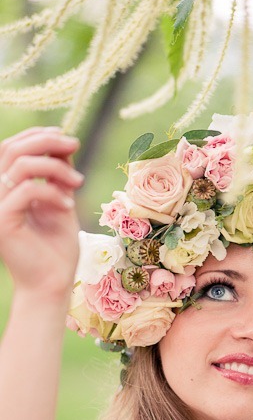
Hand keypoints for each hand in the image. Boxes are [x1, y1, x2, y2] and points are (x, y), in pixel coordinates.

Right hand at [0, 127, 83, 300]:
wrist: (52, 283)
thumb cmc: (56, 248)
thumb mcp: (61, 202)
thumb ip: (58, 176)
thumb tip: (64, 144)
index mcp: (8, 187)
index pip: (12, 148)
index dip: (38, 135)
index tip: (69, 138)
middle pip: (12, 149)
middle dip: (47, 141)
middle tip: (75, 145)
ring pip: (21, 166)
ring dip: (56, 167)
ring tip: (78, 183)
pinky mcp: (3, 220)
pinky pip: (28, 191)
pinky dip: (53, 193)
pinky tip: (69, 206)